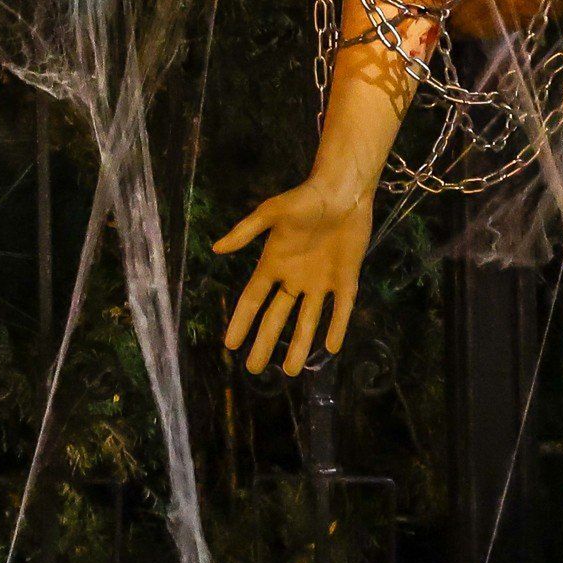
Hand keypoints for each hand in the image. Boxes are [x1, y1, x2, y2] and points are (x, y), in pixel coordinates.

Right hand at [213, 179, 369, 376]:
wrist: (343, 191)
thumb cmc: (305, 198)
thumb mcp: (271, 212)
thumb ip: (246, 231)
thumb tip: (217, 248)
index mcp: (273, 263)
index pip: (253, 300)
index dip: (241, 322)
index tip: (230, 344)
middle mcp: (294, 277)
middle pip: (276, 317)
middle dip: (265, 342)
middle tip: (254, 369)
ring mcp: (320, 280)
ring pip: (308, 320)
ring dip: (299, 344)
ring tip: (288, 371)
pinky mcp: (346, 279)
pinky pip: (340, 309)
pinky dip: (336, 327)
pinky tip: (329, 348)